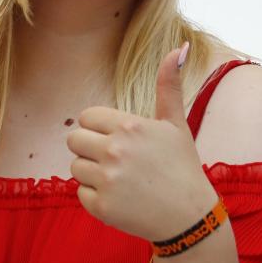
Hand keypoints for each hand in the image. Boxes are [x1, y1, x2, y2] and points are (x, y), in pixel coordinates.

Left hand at [67, 43, 216, 240]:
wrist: (188, 215)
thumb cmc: (181, 165)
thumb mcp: (176, 123)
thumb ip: (169, 85)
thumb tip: (180, 47)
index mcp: (129, 126)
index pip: (86, 117)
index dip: (99, 127)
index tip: (118, 138)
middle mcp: (115, 151)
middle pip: (73, 140)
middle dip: (90, 148)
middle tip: (115, 159)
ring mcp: (106, 180)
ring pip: (75, 167)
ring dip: (92, 172)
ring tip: (120, 179)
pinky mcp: (100, 206)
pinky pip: (80, 193)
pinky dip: (95, 196)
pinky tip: (120, 197)